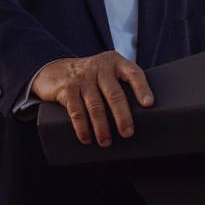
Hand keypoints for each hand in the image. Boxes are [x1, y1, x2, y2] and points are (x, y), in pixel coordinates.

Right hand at [31, 51, 153, 146]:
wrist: (55, 71)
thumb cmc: (90, 77)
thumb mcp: (107, 72)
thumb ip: (121, 83)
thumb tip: (144, 113)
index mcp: (115, 62)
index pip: (133, 73)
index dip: (142, 88)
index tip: (148, 104)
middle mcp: (99, 67)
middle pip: (114, 94)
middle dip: (122, 116)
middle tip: (127, 133)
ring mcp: (82, 78)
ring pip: (95, 106)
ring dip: (101, 127)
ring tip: (106, 142)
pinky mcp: (67, 89)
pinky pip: (76, 111)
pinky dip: (82, 127)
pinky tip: (86, 138)